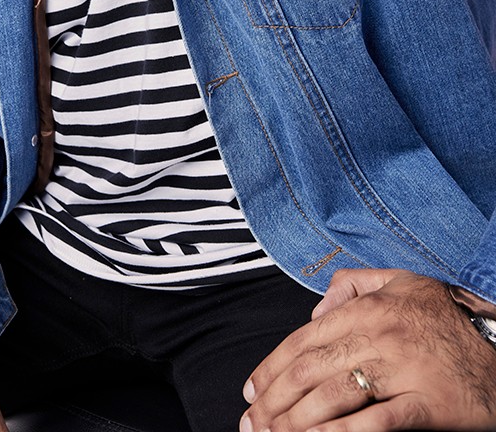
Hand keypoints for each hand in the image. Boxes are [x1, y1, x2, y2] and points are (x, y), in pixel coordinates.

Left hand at [240, 269, 495, 430]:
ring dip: (295, 422)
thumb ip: (354, 285)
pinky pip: (374, 423)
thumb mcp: (402, 282)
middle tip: (252, 423)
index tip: (251, 390)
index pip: (305, 339)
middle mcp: (380, 335)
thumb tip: (315, 310)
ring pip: (333, 398)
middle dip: (274, 401)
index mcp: (369, 308)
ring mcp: (403, 370)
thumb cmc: (448, 318)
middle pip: (310, 371)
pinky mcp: (426, 404)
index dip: (271, 366)